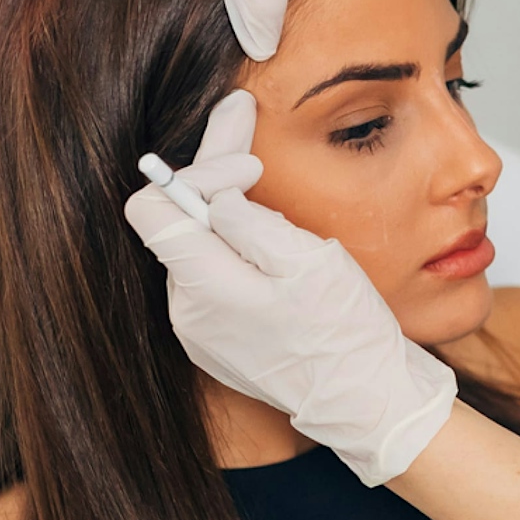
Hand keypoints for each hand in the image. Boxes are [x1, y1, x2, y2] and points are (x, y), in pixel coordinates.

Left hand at [123, 90, 457, 484]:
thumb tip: (214, 191)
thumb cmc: (345, 332)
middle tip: (243, 119)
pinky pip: (214, 282)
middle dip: (214, 181)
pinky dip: (236, 254)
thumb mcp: (306, 261)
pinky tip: (271, 245)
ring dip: (229, 218)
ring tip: (268, 197)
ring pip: (198, 251)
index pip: (153, 207)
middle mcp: (187, 313)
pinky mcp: (217, 343)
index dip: (197, 172)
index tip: (249, 169)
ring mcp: (199, 332)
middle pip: (179, 224)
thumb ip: (249, 220)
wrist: (366, 399)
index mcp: (203, 289)